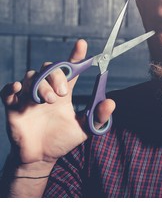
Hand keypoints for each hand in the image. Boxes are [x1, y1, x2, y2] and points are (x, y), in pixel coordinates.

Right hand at [1, 39, 115, 168]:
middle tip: (63, 93)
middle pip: (50, 68)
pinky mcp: (14, 106)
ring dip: (41, 85)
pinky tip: (19, 90)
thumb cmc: (62, 141)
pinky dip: (13, 88)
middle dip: (57, 76)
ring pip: (31, 76)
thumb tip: (111, 102)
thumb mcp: (84, 129)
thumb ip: (97, 117)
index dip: (76, 56)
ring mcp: (30, 97)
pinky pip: (8, 91)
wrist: (41, 158)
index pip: (70, 69)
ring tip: (48, 101)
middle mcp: (47, 90)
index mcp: (64, 93)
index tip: (82, 44)